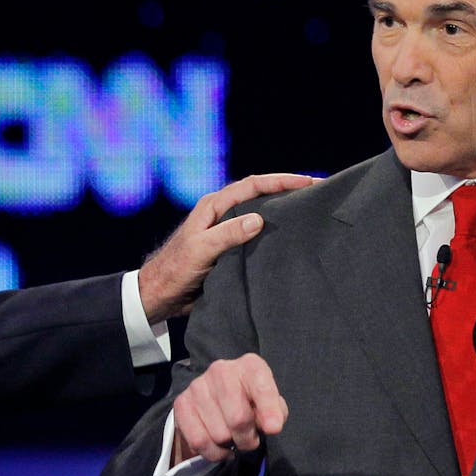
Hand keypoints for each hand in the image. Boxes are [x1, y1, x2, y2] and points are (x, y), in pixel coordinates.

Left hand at [138, 174, 314, 324]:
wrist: (159, 294)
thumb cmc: (175, 270)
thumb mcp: (201, 250)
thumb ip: (227, 234)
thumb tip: (259, 219)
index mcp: (213, 206)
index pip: (252, 185)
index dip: (281, 181)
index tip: (308, 182)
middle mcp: (221, 213)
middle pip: (259, 194)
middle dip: (286, 190)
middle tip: (316, 192)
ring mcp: (225, 230)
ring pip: (258, 213)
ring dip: (281, 209)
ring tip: (308, 210)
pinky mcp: (228, 247)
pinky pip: (254, 234)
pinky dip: (272, 231)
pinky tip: (288, 237)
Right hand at [171, 353, 287, 466]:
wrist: (217, 394)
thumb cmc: (250, 400)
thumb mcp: (271, 403)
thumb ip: (276, 413)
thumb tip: (270, 426)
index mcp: (249, 366)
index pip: (261, 387)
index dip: (268, 410)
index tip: (273, 429)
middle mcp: (221, 371)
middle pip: (238, 418)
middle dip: (247, 439)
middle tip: (249, 440)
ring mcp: (198, 386)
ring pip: (219, 434)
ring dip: (229, 445)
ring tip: (232, 437)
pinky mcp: (181, 403)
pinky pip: (198, 441)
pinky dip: (213, 452)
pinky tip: (219, 447)